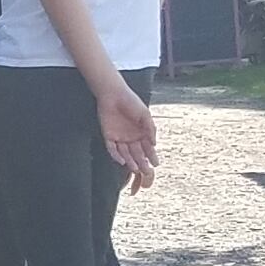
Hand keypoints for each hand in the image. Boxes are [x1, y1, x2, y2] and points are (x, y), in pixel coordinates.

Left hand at [95, 75, 159, 189]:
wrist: (113, 94)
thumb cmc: (131, 101)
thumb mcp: (145, 114)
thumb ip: (150, 128)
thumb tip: (154, 143)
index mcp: (141, 132)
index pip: (147, 148)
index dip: (151, 156)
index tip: (156, 164)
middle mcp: (131, 137)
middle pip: (137, 153)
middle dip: (142, 162)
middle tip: (147, 171)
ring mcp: (119, 137)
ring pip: (125, 154)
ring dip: (130, 162)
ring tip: (136, 169)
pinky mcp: (108, 136)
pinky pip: (112, 149)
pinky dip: (116, 156)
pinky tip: (122, 161)